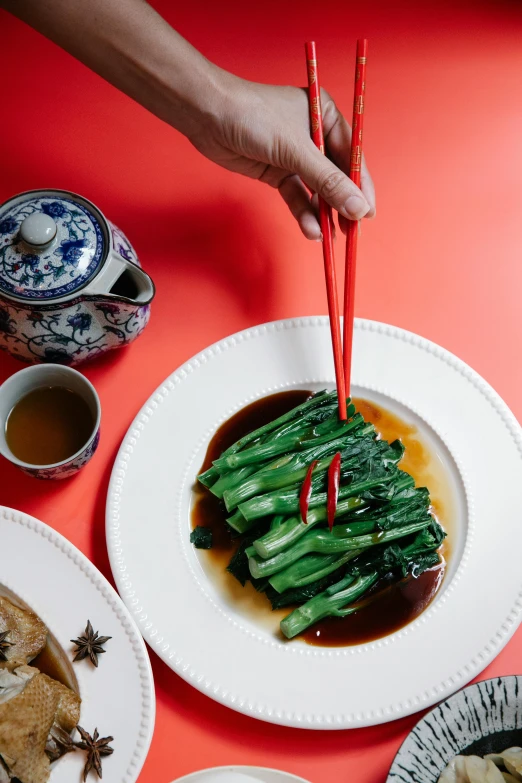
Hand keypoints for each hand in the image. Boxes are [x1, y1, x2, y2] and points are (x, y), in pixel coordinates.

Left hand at [187, 73, 374, 239]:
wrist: (207, 115)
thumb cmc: (253, 117)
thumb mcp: (296, 149)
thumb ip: (328, 181)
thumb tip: (357, 207)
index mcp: (326, 115)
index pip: (353, 155)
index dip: (362, 186)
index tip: (368, 212)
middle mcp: (314, 134)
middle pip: (336, 175)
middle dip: (343, 204)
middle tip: (351, 230)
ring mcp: (294, 155)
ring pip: (316, 190)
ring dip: (323, 213)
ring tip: (330, 236)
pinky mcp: (277, 171)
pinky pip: (296, 195)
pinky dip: (303, 212)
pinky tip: (311, 229)